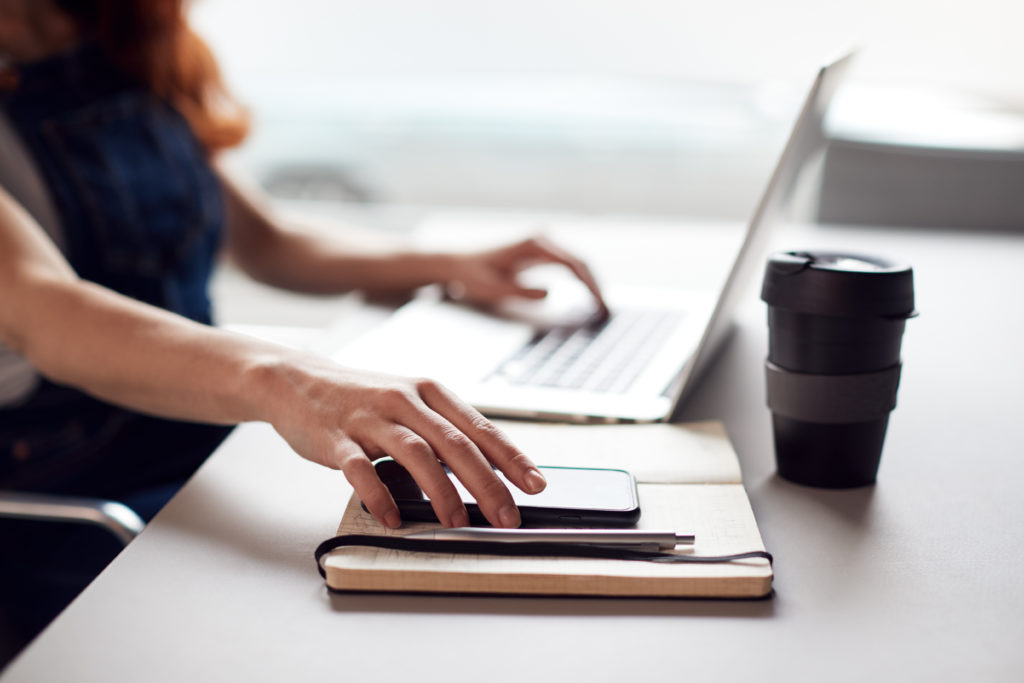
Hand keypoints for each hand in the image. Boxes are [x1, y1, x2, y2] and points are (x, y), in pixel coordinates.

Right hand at [269, 356, 545, 528]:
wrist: (298, 382)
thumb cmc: (363, 399)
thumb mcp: (410, 403)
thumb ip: (445, 431)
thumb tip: (490, 470)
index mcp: (430, 392)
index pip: (480, 427)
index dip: (512, 457)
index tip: (536, 484)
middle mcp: (405, 401)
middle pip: (455, 443)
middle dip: (487, 483)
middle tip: (507, 516)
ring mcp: (370, 418)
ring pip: (416, 454)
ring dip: (441, 491)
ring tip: (457, 522)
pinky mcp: (337, 438)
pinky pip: (362, 470)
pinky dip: (380, 496)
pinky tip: (393, 518)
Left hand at [442, 236, 607, 314]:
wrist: (455, 262)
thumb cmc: (472, 275)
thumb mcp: (493, 289)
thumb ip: (521, 291)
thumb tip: (550, 293)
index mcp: (533, 244)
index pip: (573, 264)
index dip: (590, 286)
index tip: (599, 305)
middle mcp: (542, 239)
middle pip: (581, 262)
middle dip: (596, 287)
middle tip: (606, 312)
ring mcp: (542, 244)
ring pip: (577, 264)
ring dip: (591, 285)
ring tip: (601, 309)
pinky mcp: (541, 252)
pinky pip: (568, 266)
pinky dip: (580, 282)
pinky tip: (588, 299)